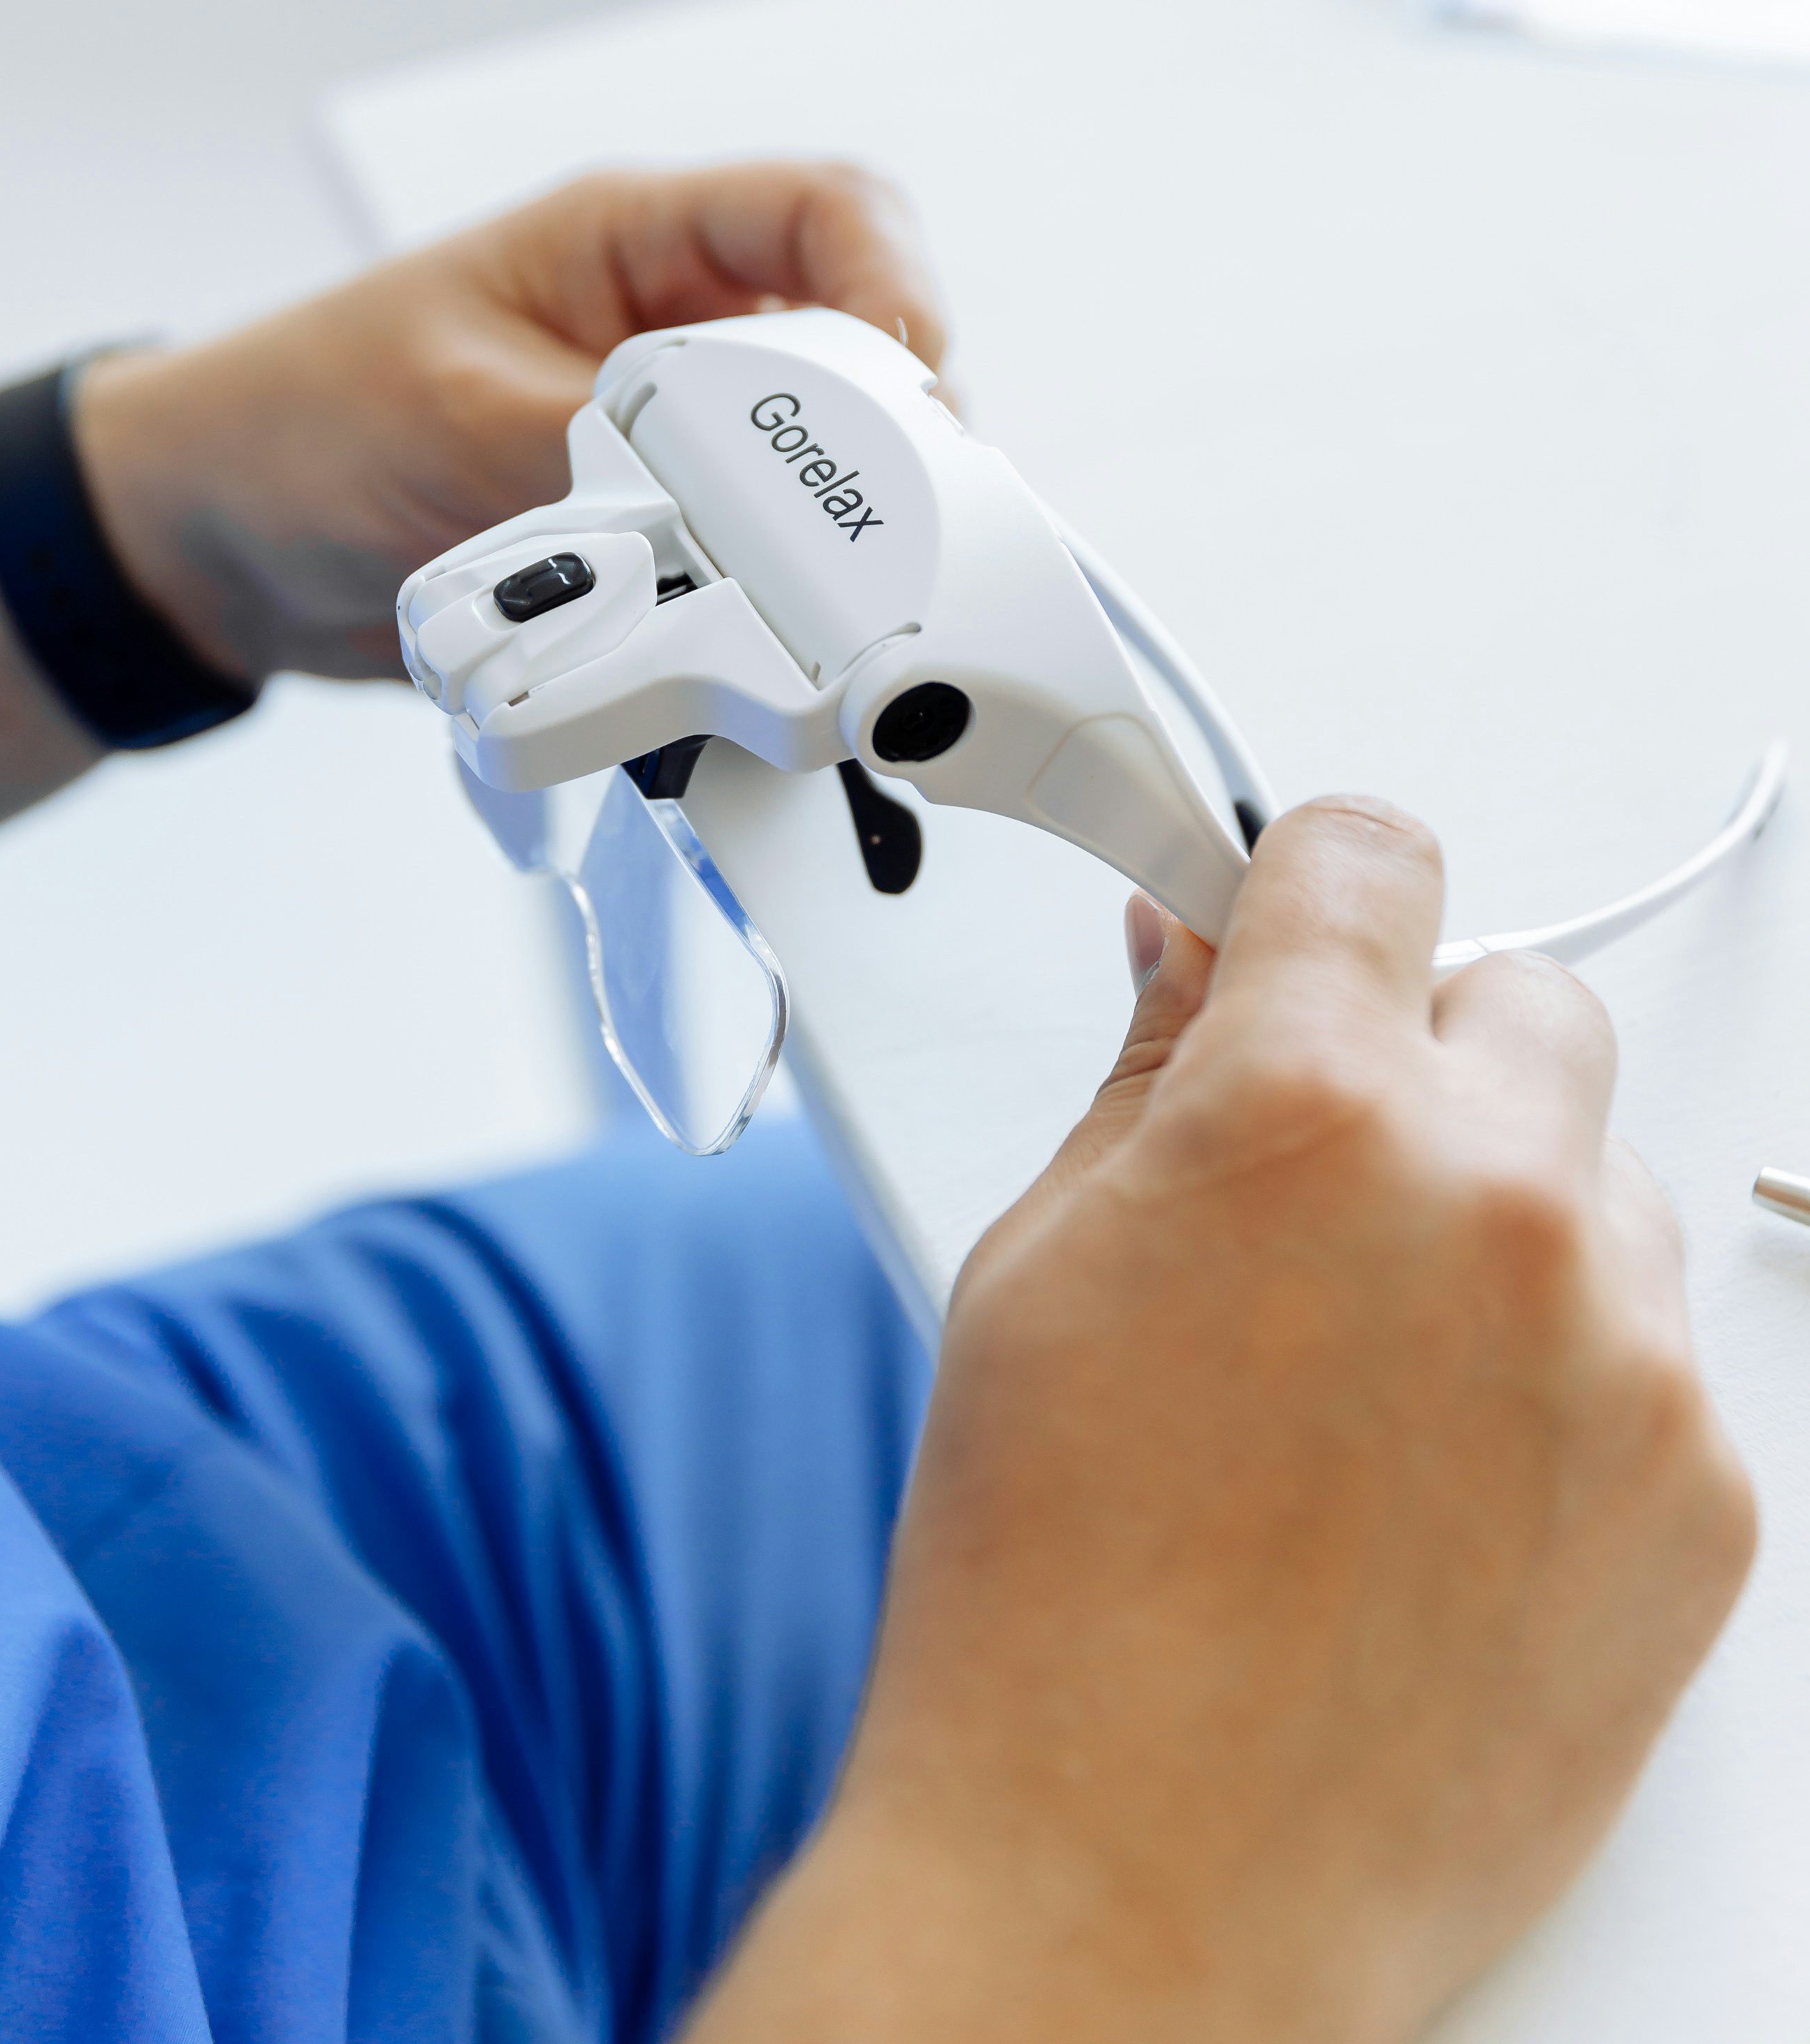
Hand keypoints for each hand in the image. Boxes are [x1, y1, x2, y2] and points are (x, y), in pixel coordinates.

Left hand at [72, 158, 944, 682]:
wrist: (211, 544)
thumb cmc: (293, 428)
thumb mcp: (451, 419)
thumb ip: (601, 449)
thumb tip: (733, 511)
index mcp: (626, 240)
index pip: (827, 213)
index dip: (899, 289)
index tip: (915, 398)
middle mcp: (666, 327)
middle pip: (855, 347)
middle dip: (890, 437)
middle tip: (890, 533)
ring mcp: (663, 432)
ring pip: (816, 467)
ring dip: (828, 534)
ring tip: (824, 605)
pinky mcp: (646, 529)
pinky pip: (749, 557)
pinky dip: (762, 605)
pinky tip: (752, 650)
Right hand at [693, 802, 1755, 2043]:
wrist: (1136, 1885)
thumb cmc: (1050, 1601)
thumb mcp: (1032, 1266)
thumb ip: (1147, 1077)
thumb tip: (1195, 969)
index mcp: (1302, 1107)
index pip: (1367, 853)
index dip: (1310, 884)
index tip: (1298, 927)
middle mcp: (1489, 1199)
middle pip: (1513, 999)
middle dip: (1415, 1055)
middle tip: (1314, 1178)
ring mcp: (1621, 1353)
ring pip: (1596, 1176)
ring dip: (1500, 1216)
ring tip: (1366, 1376)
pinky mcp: (1705, 1497)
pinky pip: (1649, 1351)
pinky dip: (1564, 1381)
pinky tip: (1437, 1492)